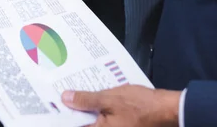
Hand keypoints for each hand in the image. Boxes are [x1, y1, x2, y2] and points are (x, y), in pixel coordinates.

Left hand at [61, 85, 179, 126]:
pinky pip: (102, 121)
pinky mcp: (119, 126)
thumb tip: (65, 98)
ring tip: (74, 93)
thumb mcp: (109, 98)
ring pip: (93, 122)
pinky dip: (96, 111)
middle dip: (74, 111)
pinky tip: (93, 98)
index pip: (76, 126)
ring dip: (85, 110)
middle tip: (63, 94)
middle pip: (83, 124)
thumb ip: (86, 100)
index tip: (52, 105)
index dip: (64, 116)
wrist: (164, 110)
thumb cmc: (138, 105)